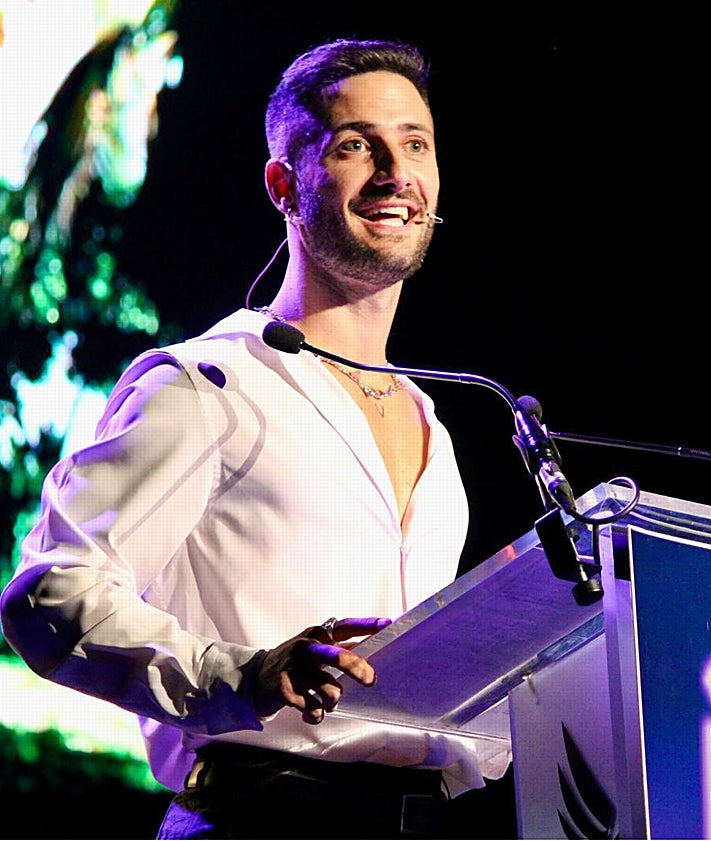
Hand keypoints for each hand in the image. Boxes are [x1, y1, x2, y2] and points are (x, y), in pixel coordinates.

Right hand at [253, 616, 390, 724]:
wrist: (254, 679)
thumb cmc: (292, 664)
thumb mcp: (312, 649)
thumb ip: (338, 648)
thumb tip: (371, 647)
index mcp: (316, 635)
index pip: (345, 626)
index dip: (366, 625)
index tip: (388, 624)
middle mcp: (305, 647)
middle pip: (338, 657)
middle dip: (359, 669)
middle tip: (371, 680)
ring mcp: (294, 668)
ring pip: (330, 691)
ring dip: (332, 702)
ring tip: (324, 701)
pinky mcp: (285, 689)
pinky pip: (314, 709)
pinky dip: (315, 715)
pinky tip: (309, 710)